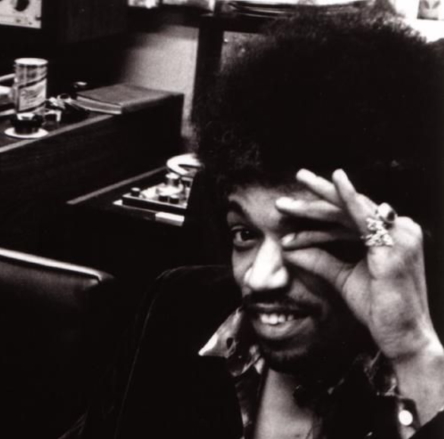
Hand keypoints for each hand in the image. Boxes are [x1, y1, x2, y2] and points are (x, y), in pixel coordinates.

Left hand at [275, 169, 437, 363]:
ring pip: (348, 210)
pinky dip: (349, 197)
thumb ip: (319, 259)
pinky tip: (335, 179)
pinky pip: (366, 216)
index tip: (291, 210)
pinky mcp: (394, 243)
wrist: (402, 336)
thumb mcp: (342, 277)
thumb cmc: (377, 307)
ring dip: (314, 205)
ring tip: (285, 202)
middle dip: (316, 197)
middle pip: (347, 208)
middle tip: (295, 179)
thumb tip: (287, 249)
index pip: (347, 217)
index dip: (318, 212)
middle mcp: (396, 228)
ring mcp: (399, 233)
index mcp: (386, 236)